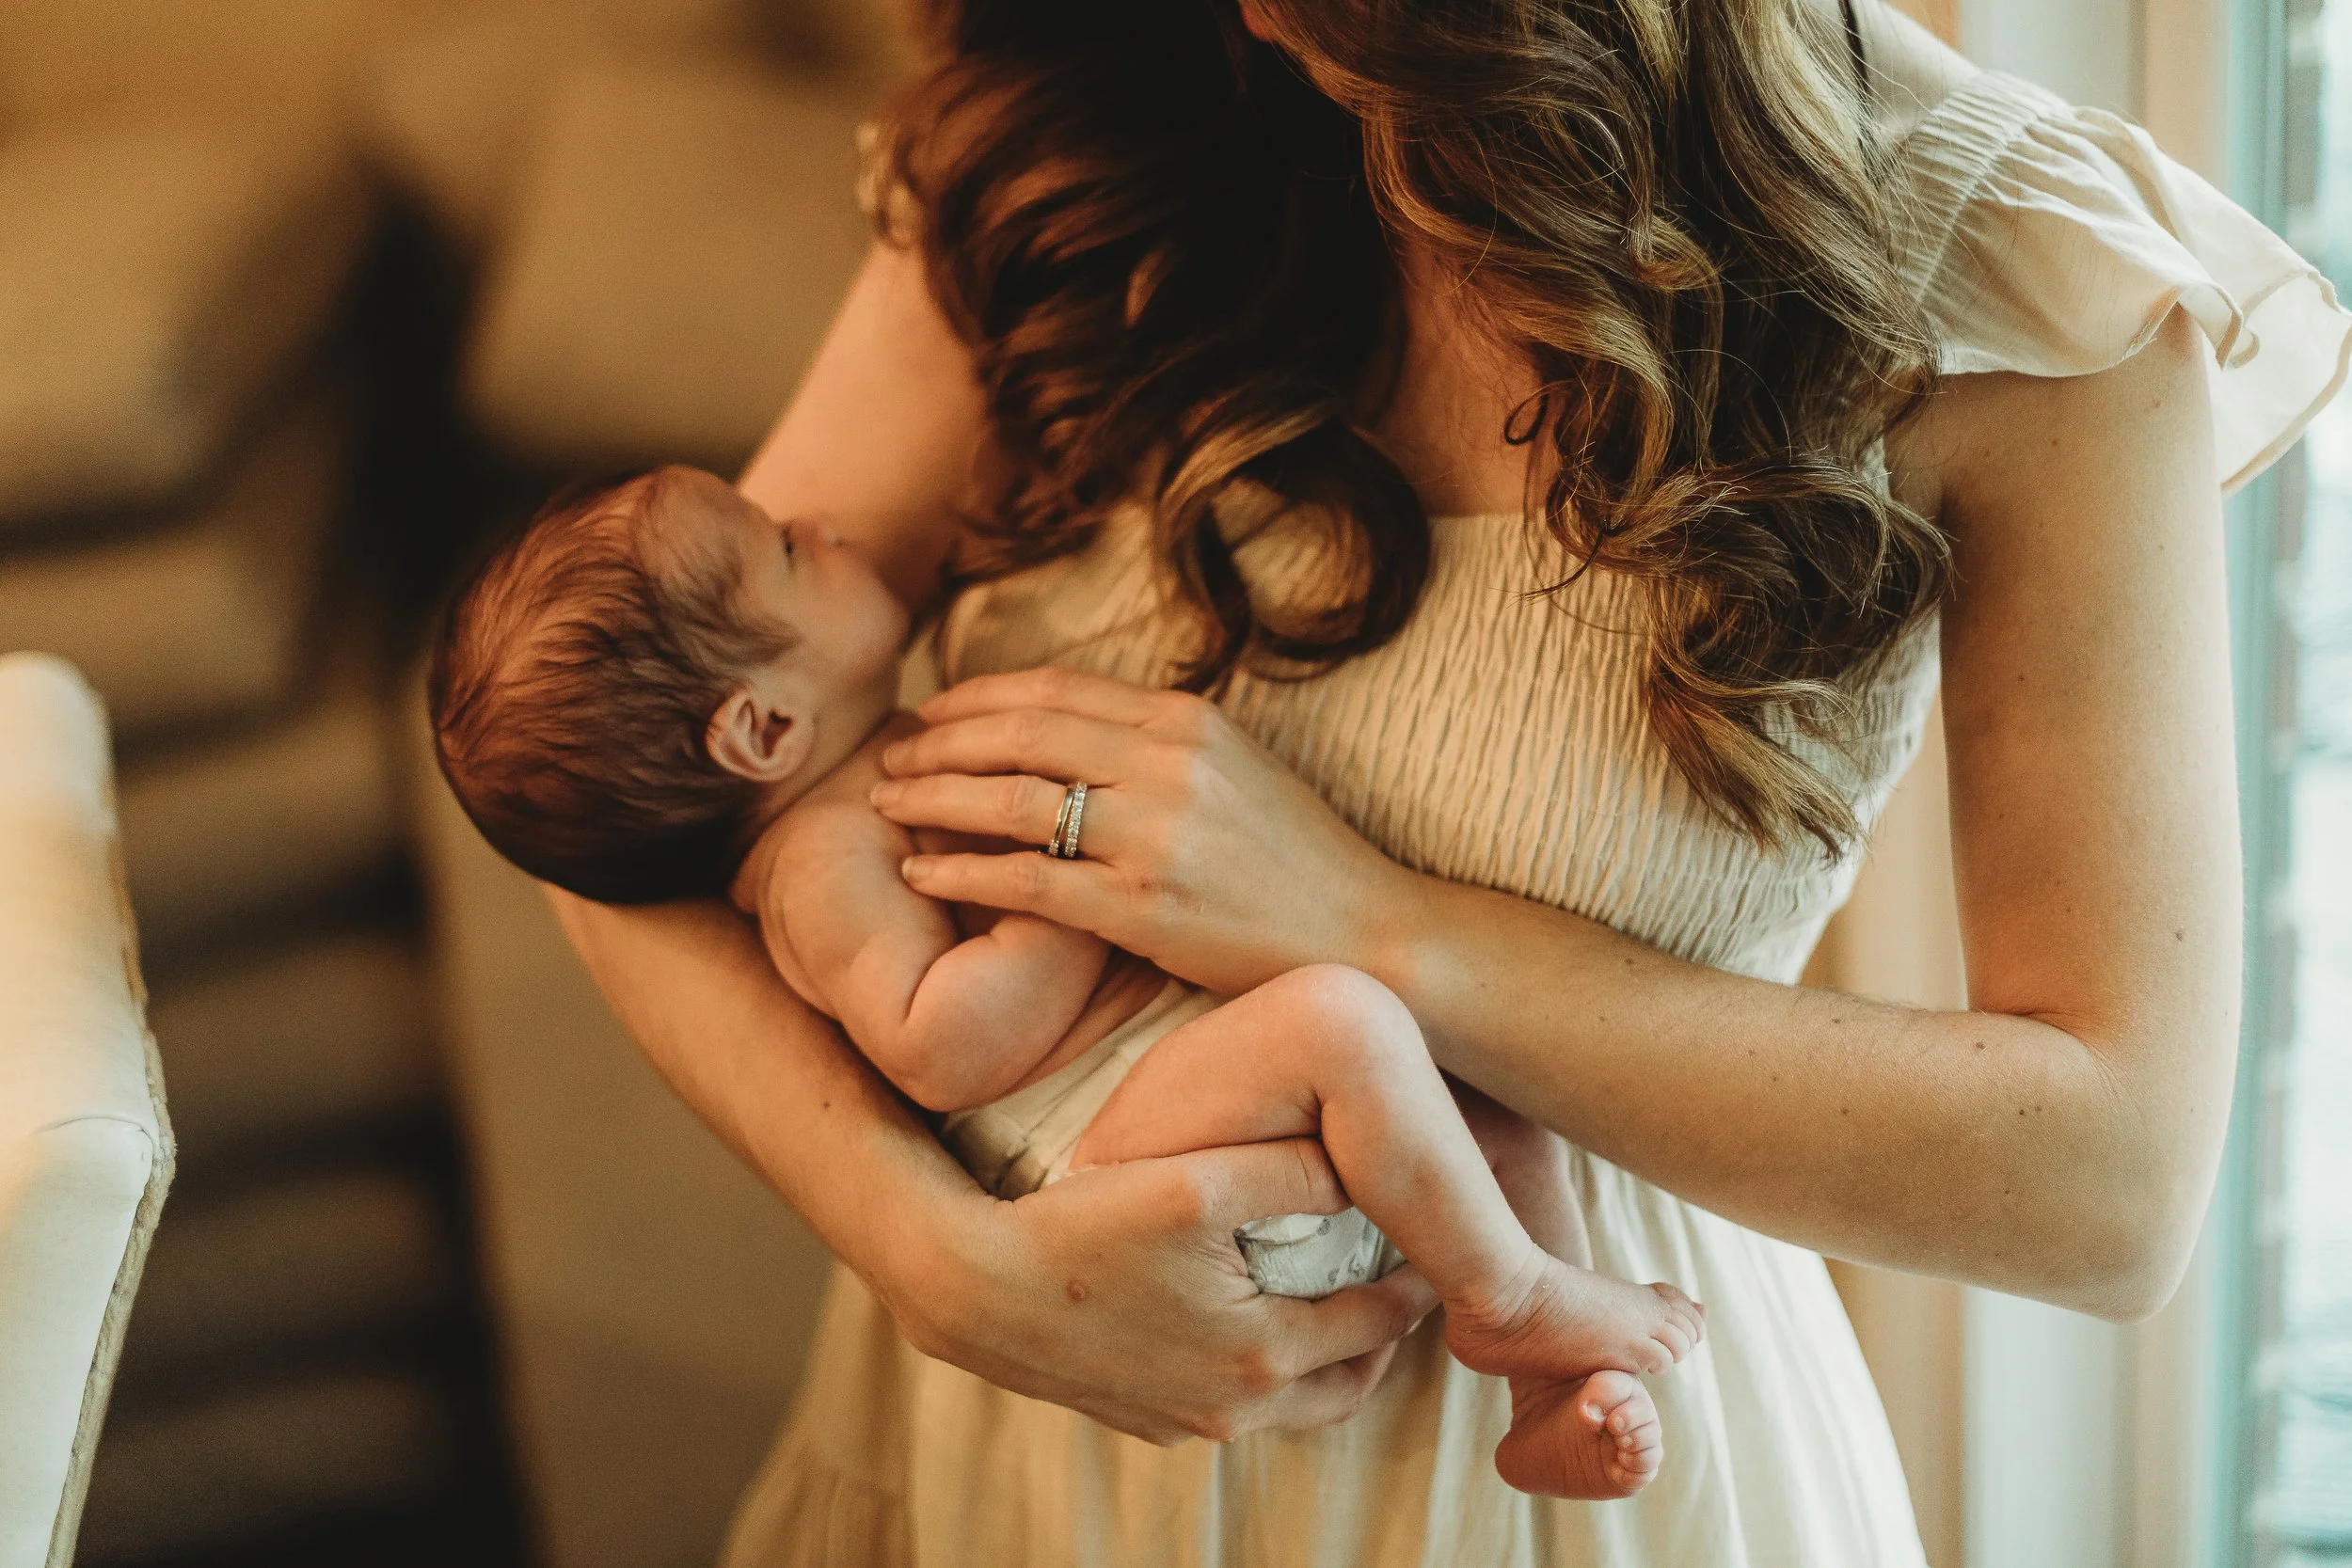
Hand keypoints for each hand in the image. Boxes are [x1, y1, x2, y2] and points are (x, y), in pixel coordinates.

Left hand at [869, 668, 1420, 995]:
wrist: (1368, 935)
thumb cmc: (1298, 860)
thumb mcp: (1235, 767)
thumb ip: (1158, 741)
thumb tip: (1073, 726)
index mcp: (1185, 720)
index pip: (1055, 690)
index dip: (978, 696)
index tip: (933, 709)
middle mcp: (1165, 763)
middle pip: (1019, 732)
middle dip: (940, 739)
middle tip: (890, 753)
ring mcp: (1153, 835)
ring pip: (1011, 798)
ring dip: (934, 796)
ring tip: (888, 802)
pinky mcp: (1143, 907)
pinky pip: (1027, 881)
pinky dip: (962, 872)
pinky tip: (920, 871)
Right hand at [885, 1136, 1438, 1442]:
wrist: (971, 1287)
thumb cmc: (1082, 1227)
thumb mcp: (1195, 1180)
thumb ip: (1293, 1169)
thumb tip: (1366, 1158)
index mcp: (1264, 1354)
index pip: (1381, 1320)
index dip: (1417, 1275)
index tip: (1436, 1238)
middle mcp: (1235, 1407)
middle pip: (1351, 1379)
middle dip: (1385, 1328)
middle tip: (1402, 1271)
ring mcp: (1189, 1421)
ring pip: (1297, 1400)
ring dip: (1328, 1355)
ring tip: (1338, 1293)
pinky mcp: (1148, 1419)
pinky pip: (1236, 1402)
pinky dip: (1266, 1367)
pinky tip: (1252, 1312)